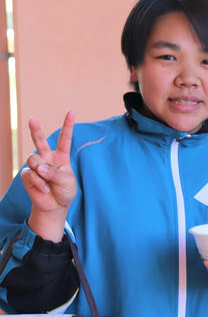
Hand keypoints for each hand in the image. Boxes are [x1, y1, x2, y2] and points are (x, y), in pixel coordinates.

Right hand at [21, 112, 76, 241]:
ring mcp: (36, 165)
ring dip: (42, 172)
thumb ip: (55, 172)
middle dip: (35, 130)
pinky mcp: (27, 174)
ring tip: (47, 180)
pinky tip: (44, 189)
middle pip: (40, 141)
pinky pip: (31, 174)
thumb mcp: (67, 182)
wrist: (55, 205)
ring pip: (34, 160)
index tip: (71, 112)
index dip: (67, 125)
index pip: (65, 139)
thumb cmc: (65, 191)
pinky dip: (39, 183)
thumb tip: (38, 167)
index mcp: (61, 157)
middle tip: (32, 120)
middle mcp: (47, 158)